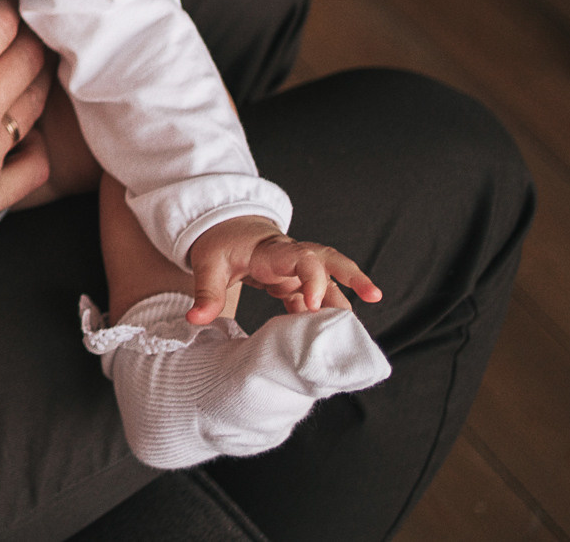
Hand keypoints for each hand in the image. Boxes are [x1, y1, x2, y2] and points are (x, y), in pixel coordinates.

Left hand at [185, 214, 382, 324]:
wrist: (224, 230)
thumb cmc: (219, 244)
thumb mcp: (207, 264)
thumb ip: (205, 292)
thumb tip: (195, 319)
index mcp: (272, 250)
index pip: (302, 257)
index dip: (312, 278)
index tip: (312, 303)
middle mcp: (291, 258)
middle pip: (329, 260)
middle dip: (352, 275)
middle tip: (374, 294)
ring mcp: (295, 271)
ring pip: (328, 282)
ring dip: (344, 301)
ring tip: (357, 331)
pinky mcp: (294, 284)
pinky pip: (315, 298)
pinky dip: (322, 315)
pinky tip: (329, 338)